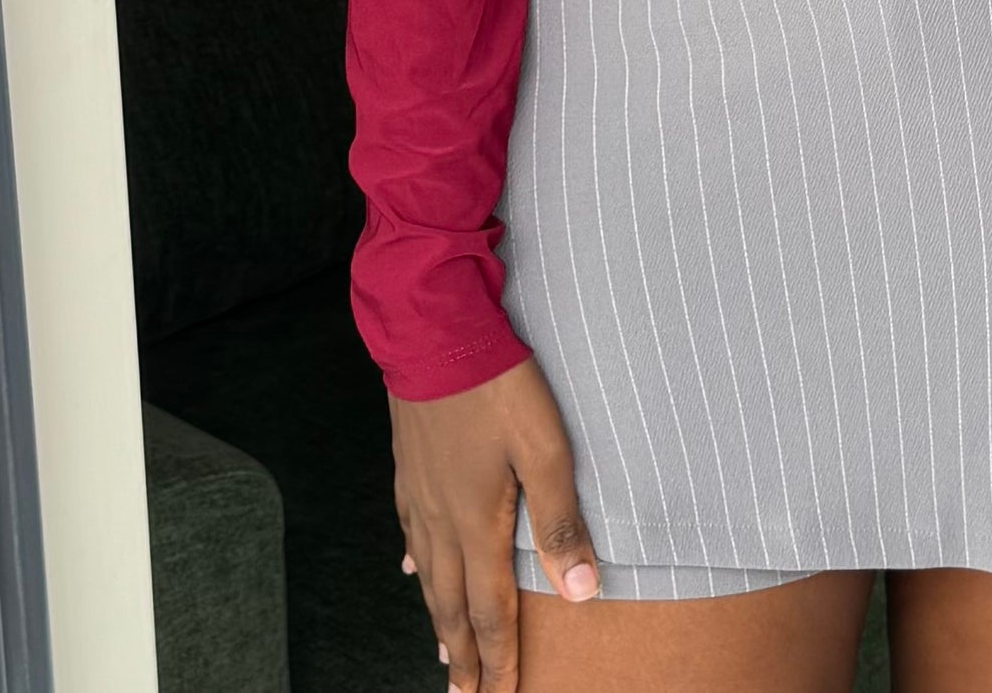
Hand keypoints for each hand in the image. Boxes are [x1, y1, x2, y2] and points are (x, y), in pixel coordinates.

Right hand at [393, 354, 601, 689]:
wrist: (433, 330)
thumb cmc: (495, 385)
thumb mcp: (545, 448)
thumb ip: (560, 520)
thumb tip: (581, 590)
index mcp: (476, 524)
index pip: (488, 612)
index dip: (497, 660)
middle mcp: (440, 520)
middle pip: (450, 606)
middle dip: (461, 657)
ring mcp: (419, 493)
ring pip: (428, 575)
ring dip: (438, 618)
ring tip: (444, 652)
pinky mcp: (409, 467)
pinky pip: (412, 533)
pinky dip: (418, 564)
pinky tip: (416, 569)